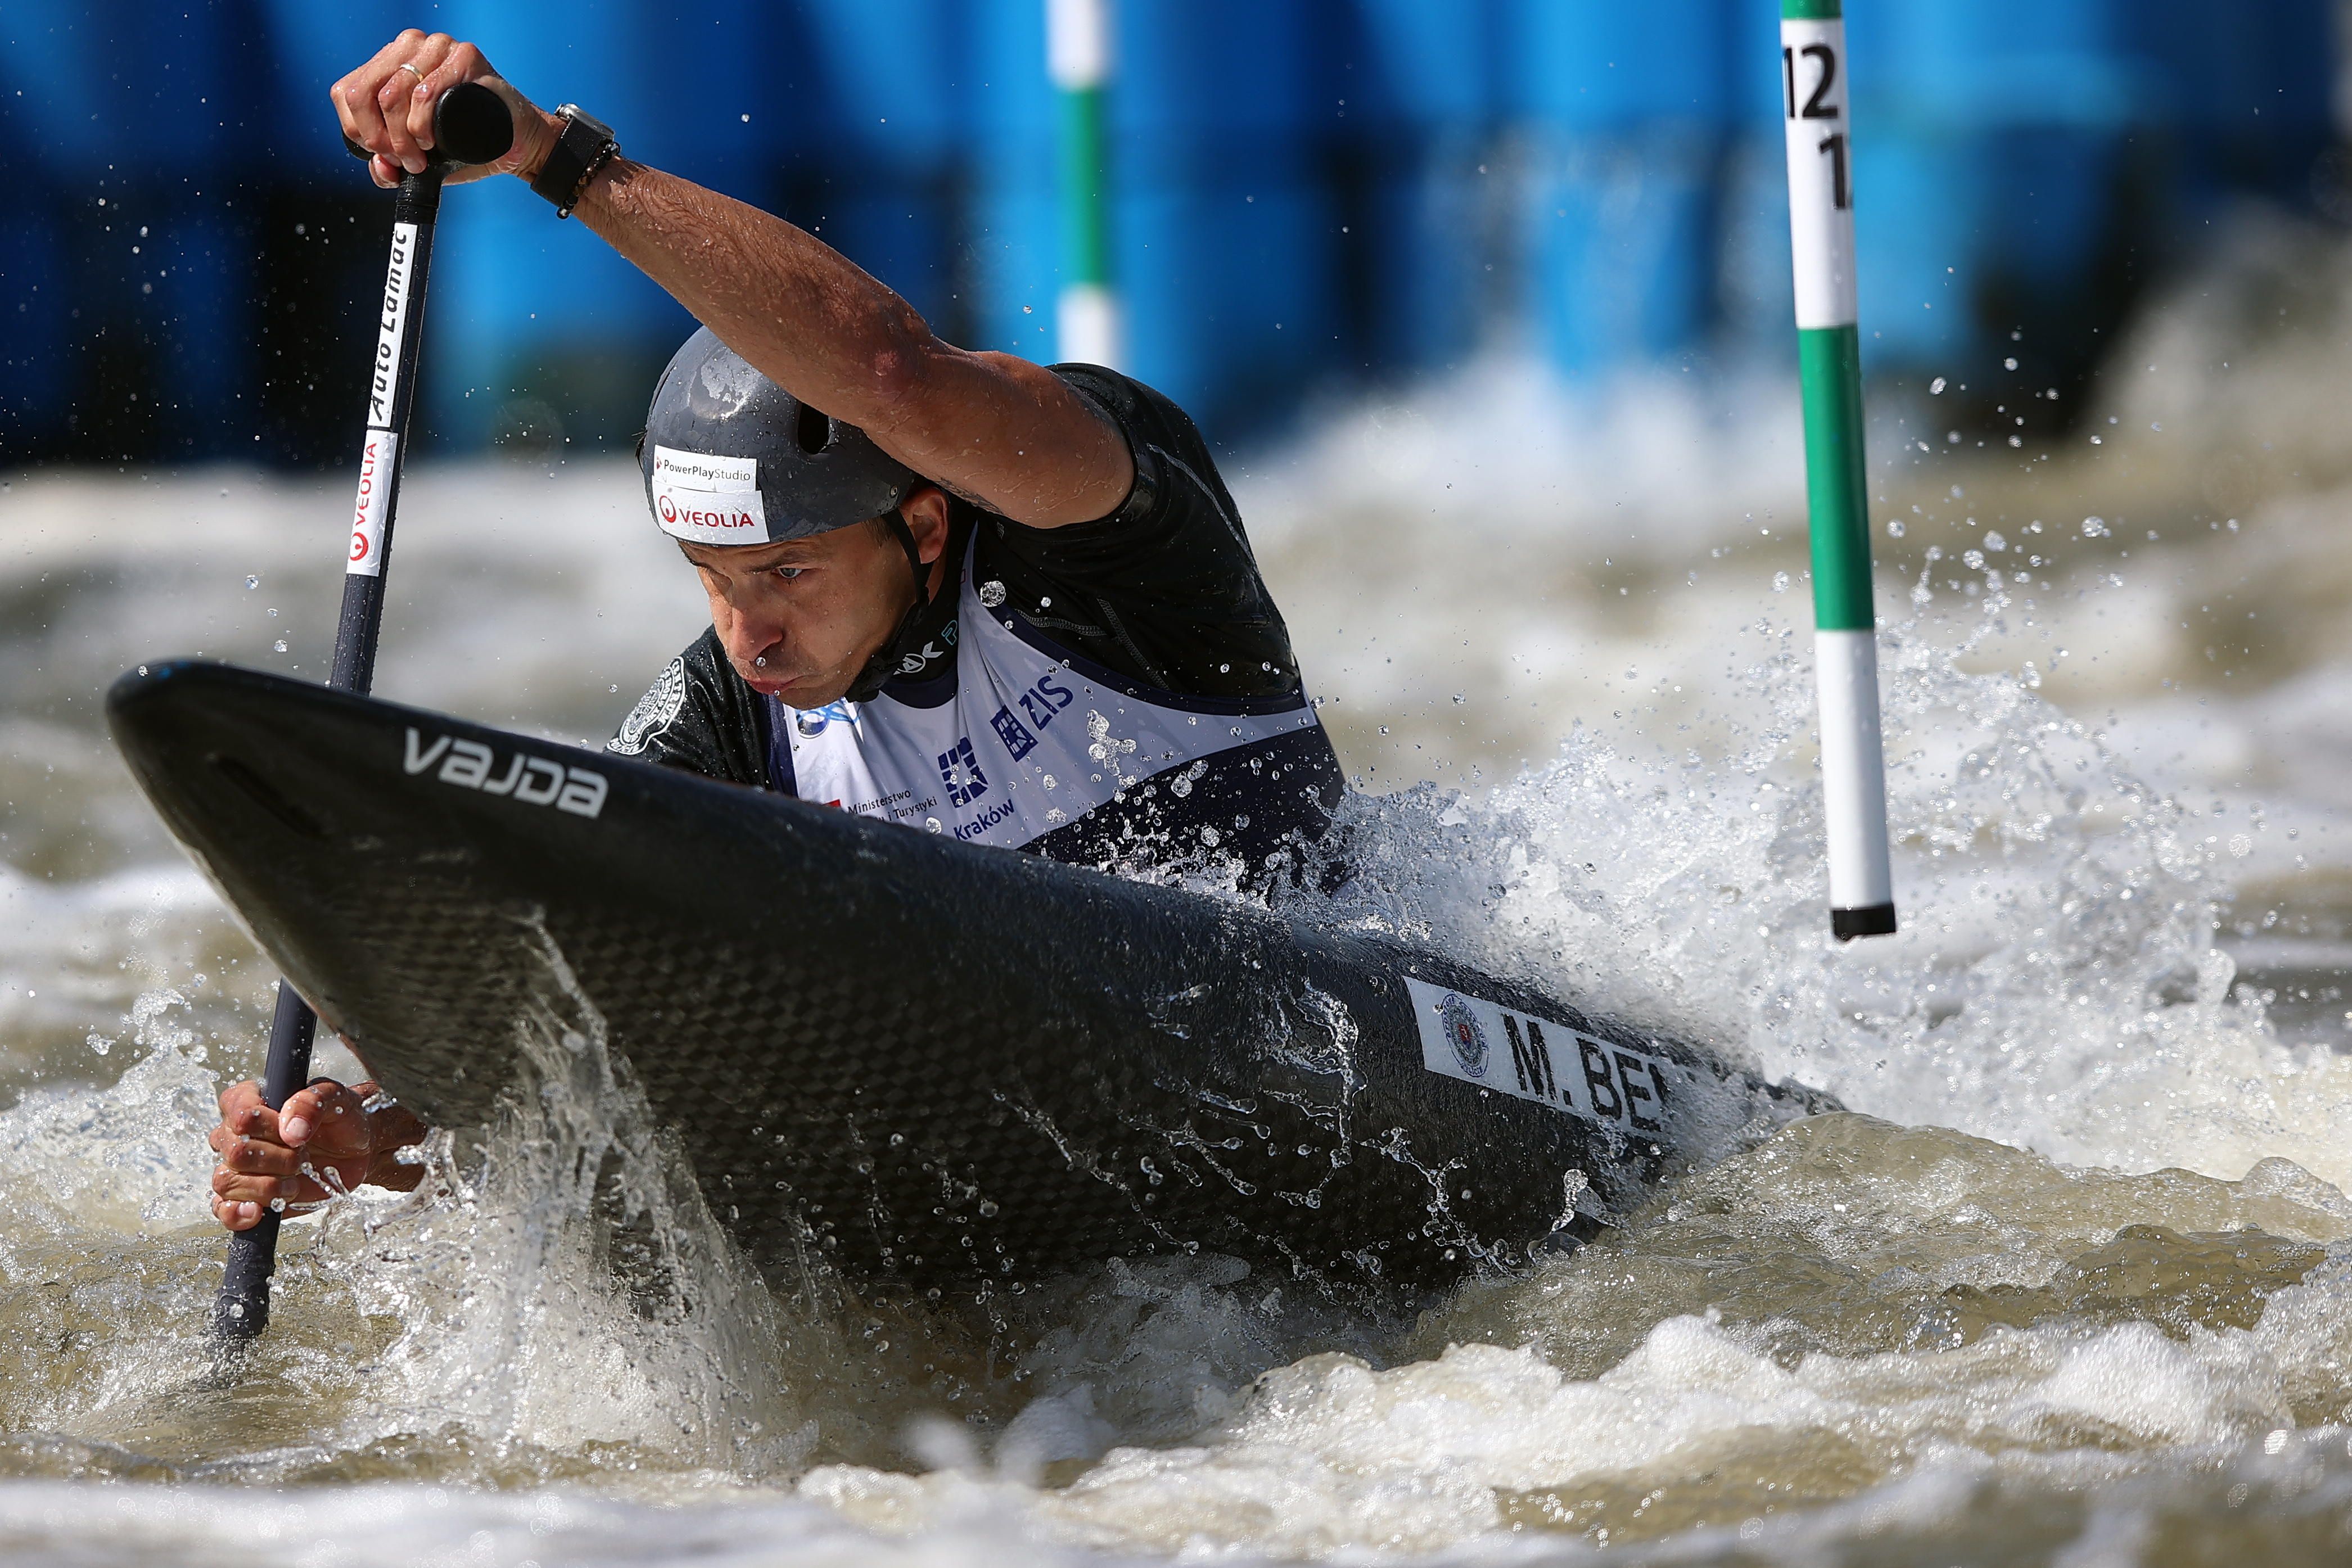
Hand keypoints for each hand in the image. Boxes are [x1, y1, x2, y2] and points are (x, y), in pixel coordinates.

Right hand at [207, 1077, 427, 1230]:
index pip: (239, 1113)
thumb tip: (290, 1130)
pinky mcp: (246, 1195)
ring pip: (226, 1181)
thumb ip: (311, 1102)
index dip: (268, 1127)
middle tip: (303, 1157)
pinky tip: (258, 1212)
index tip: (295, 1134)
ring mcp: (237, 1167)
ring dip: (267, 1186)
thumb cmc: (339, 1118)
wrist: (355, 1150)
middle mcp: (235, 1134)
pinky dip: (237, 1214)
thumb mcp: (335, 1098)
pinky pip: (223, 1209)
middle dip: (278, 1159)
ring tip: (294, 1181)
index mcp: (249, 1101)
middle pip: (235, 1152)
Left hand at [330, 30, 559, 188]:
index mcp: (389, 63)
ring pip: (393, 93)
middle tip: (403, 161)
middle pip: (365, 92)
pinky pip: (426, 91)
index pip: (347, 91)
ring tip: (422, 158)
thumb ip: (390, 163)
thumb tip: (381, 169)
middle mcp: (408, 48)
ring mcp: (437, 47)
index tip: (382, 155)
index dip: (356, 129)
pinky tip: (433, 141)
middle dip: (379, 137)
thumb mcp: (419, 156)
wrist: (517, 142)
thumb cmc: (468, 144)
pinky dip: (421, 124)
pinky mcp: (465, 56)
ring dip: (402, 137)